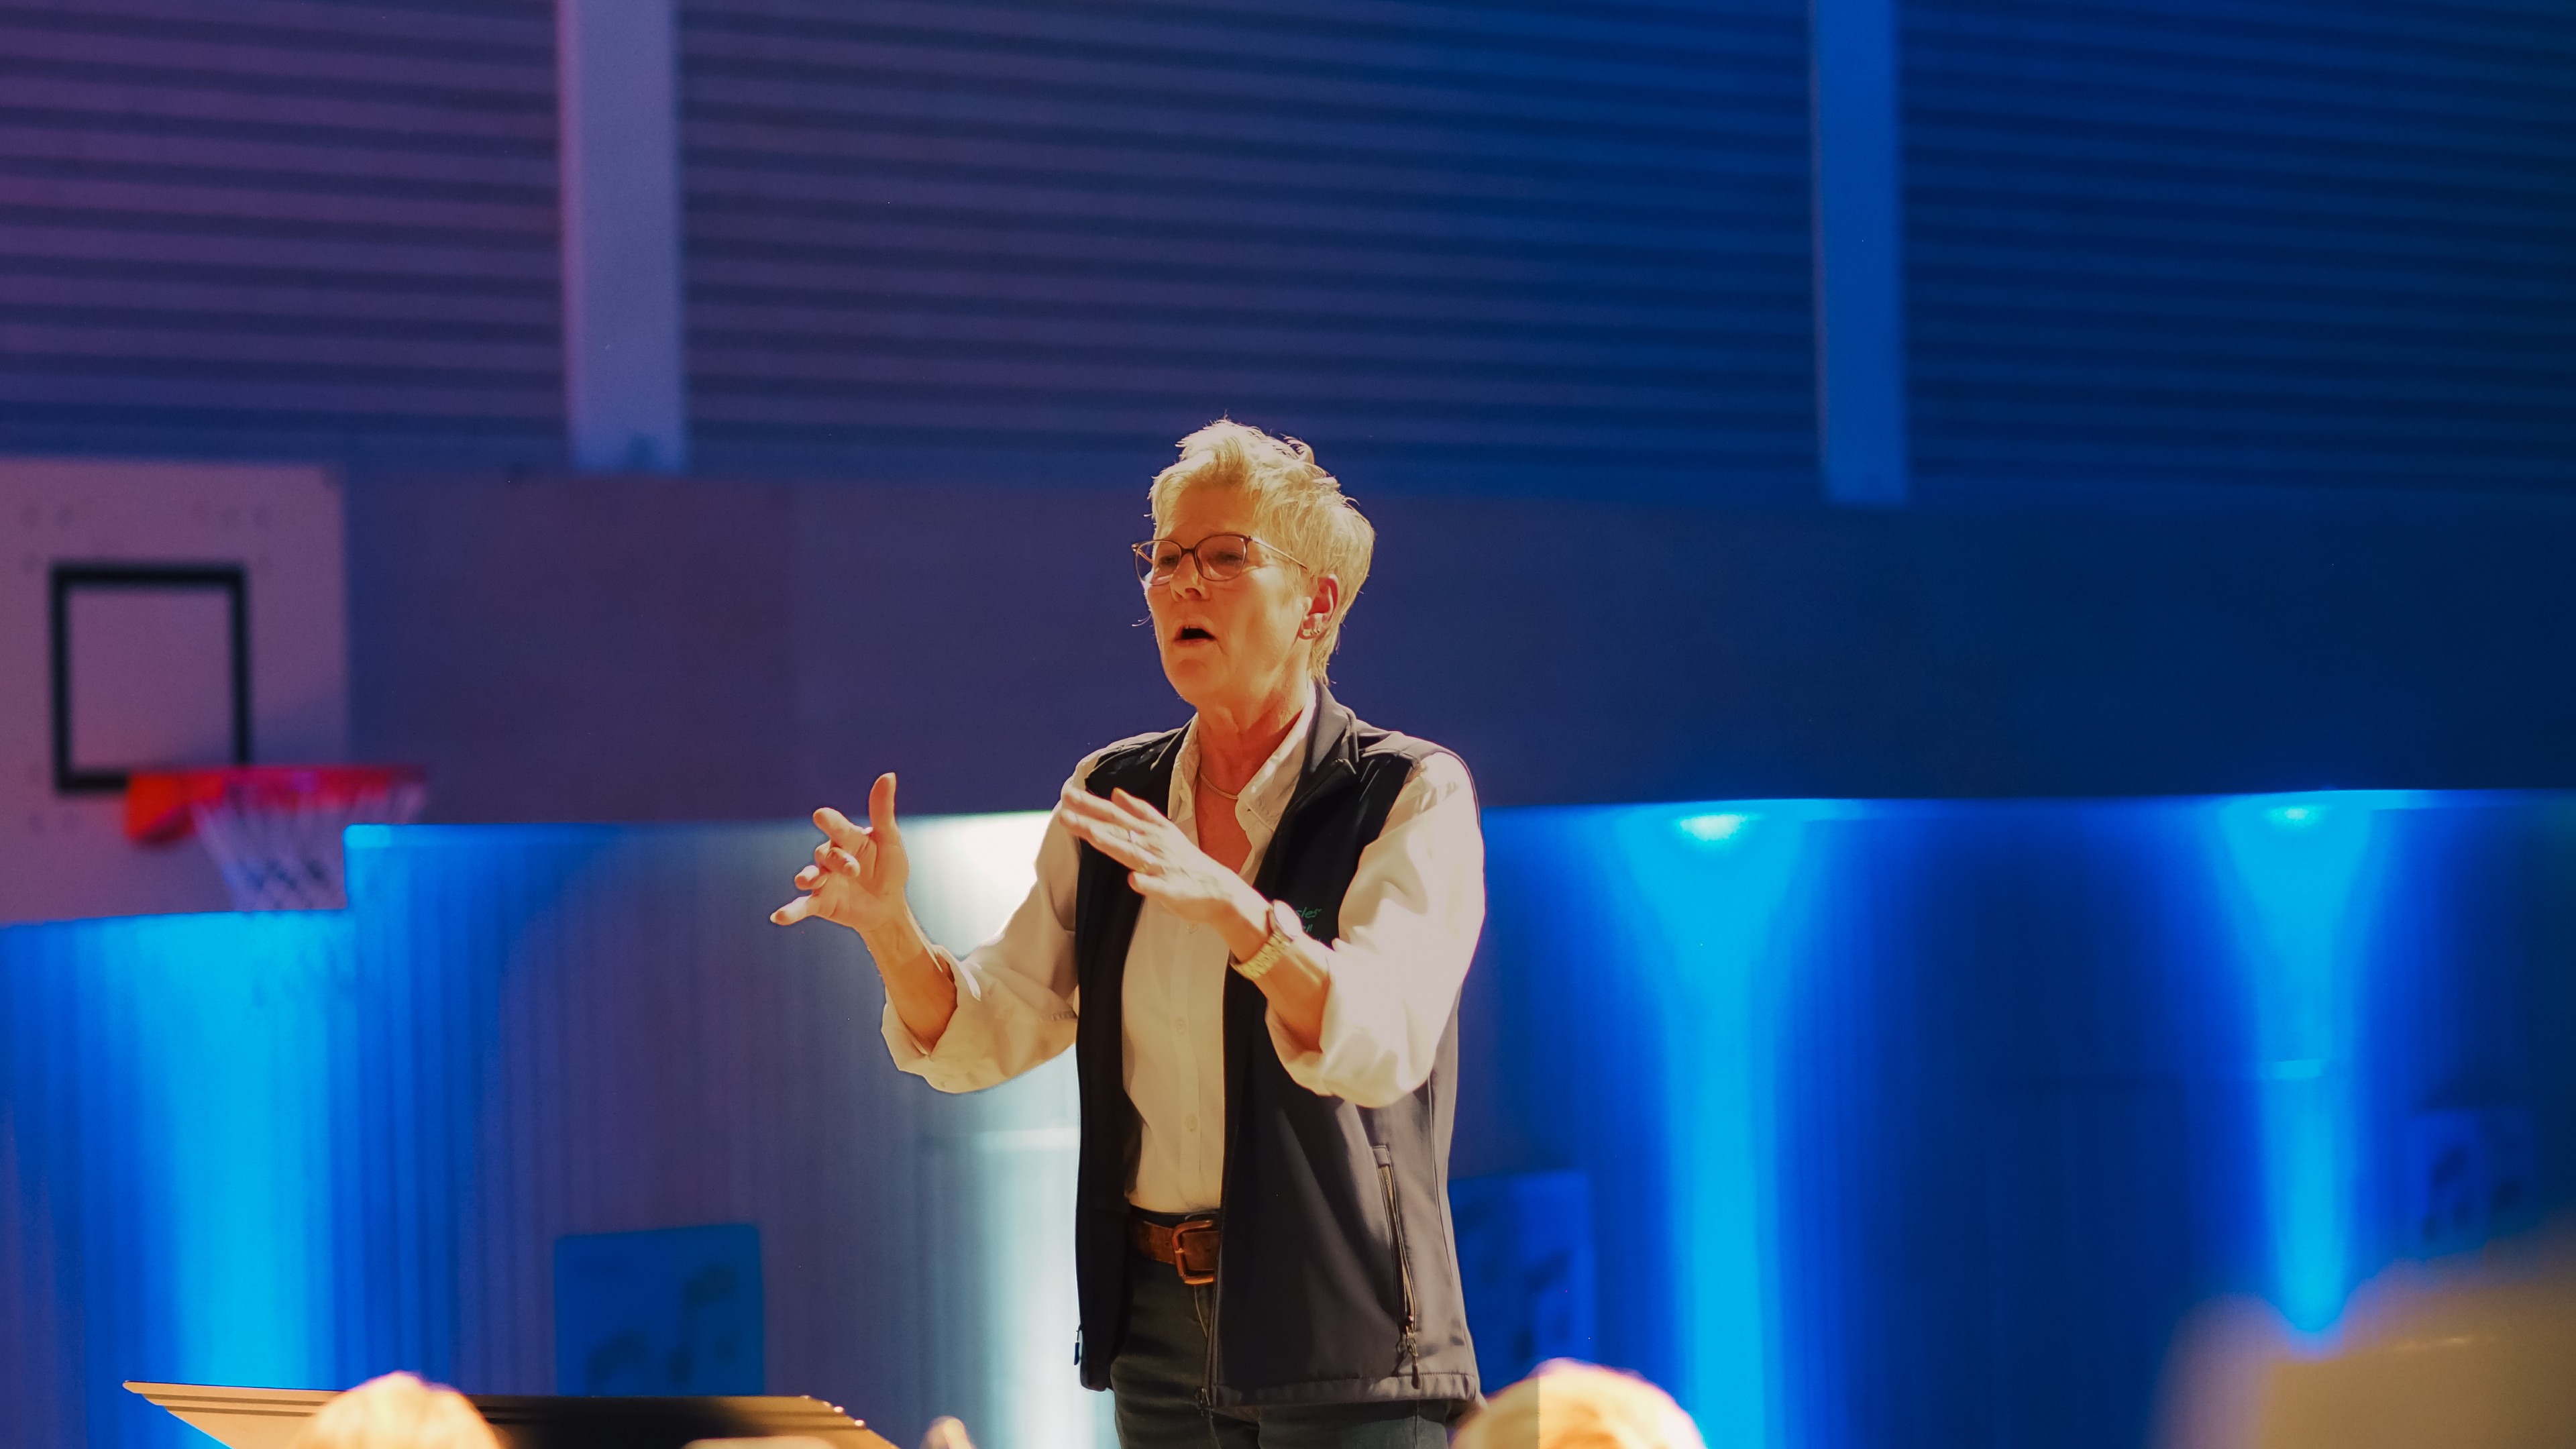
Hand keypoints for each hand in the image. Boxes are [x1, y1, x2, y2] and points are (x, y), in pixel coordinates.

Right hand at [773, 773, 909, 934]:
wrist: (887, 905)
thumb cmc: (889, 869)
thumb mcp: (889, 840)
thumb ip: (882, 811)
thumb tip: (888, 775)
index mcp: (847, 839)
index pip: (837, 828)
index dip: (830, 822)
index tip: (821, 815)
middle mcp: (831, 857)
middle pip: (827, 854)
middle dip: (838, 860)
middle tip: (854, 870)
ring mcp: (824, 880)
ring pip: (810, 875)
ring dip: (807, 876)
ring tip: (806, 880)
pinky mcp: (820, 902)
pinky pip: (802, 906)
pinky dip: (790, 911)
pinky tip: (778, 917)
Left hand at [1056, 783, 1267, 955]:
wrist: (1220, 891)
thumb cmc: (1187, 862)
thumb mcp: (1164, 831)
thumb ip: (1139, 812)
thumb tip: (1116, 794)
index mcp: (1150, 832)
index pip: (1115, 815)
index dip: (1091, 805)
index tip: (1068, 794)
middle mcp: (1154, 845)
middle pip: (1118, 831)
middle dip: (1091, 820)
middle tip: (1066, 810)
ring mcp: (1163, 866)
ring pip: (1133, 853)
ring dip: (1112, 843)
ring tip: (1091, 834)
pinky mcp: (1173, 889)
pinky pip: (1158, 887)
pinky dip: (1147, 883)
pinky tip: (1134, 881)